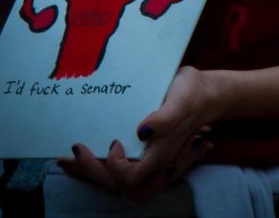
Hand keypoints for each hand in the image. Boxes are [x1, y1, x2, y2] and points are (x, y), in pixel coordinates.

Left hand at [58, 66, 219, 203]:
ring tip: (71, 156)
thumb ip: (167, 117)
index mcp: (162, 155)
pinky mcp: (144, 150)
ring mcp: (148, 158)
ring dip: (92, 171)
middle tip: (73, 153)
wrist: (208, 93)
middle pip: (118, 186)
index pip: (131, 180)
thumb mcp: (184, 98)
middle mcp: (153, 163)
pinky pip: (118, 164)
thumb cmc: (194, 94)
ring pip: (115, 179)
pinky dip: (98, 161)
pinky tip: (85, 147)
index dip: (116, 168)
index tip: (113, 141)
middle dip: (92, 173)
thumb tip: (143, 130)